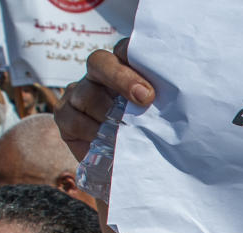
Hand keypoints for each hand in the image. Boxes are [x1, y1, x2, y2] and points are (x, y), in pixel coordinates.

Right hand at [55, 38, 153, 160]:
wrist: (128, 171)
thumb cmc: (149, 141)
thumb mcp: (160, 122)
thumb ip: (162, 109)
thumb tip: (177, 106)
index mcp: (125, 70)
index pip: (125, 50)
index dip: (134, 57)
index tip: (151, 83)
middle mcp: (100, 76)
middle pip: (100, 62)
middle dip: (122, 78)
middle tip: (145, 98)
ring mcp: (79, 93)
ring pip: (87, 93)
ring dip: (108, 114)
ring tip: (127, 132)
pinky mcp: (65, 115)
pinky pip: (74, 118)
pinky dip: (92, 131)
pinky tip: (106, 141)